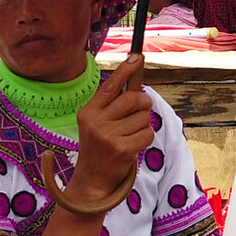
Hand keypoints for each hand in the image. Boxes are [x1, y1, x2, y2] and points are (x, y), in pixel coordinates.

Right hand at [69, 54, 152, 206]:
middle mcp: (96, 122)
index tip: (137, 57)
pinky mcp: (123, 149)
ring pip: (143, 117)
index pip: (110, 87)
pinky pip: (147, 133)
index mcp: (88, 111)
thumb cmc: (99, 146)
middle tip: (141, 110)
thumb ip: (114, 103)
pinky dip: (145, 139)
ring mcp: (109, 136)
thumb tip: (134, 77)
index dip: (125, 71)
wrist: (92, 179)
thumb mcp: (97, 122)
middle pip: (133, 99)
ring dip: (143, 125)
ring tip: (129, 135)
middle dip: (143, 103)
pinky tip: (133, 145)